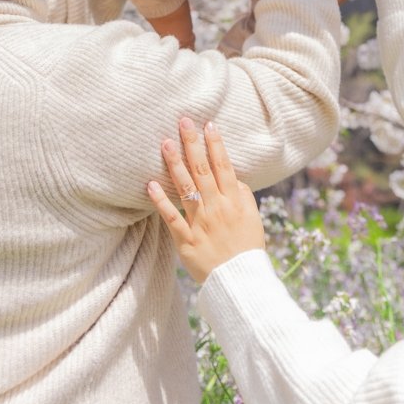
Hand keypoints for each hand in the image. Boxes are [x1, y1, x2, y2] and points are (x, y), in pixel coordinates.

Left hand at [147, 118, 264, 283]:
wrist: (240, 282)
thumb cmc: (247, 247)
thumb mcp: (253, 217)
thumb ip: (242, 194)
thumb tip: (232, 176)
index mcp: (234, 201)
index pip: (224, 166)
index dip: (216, 144)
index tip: (208, 124)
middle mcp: (217, 208)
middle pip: (203, 170)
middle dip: (193, 144)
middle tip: (183, 121)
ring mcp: (201, 223)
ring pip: (186, 189)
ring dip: (175, 164)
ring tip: (165, 143)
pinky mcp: (186, 241)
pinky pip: (172, 218)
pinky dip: (161, 202)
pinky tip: (150, 185)